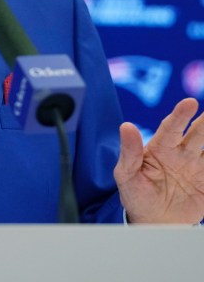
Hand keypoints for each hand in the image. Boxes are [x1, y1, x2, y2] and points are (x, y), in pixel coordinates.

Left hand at [114, 98, 203, 223]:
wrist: (151, 220)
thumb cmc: (135, 193)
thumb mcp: (126, 174)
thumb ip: (129, 151)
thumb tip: (126, 126)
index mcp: (161, 147)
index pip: (171, 127)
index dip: (181, 115)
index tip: (190, 102)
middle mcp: (181, 154)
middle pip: (197, 135)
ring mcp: (196, 168)